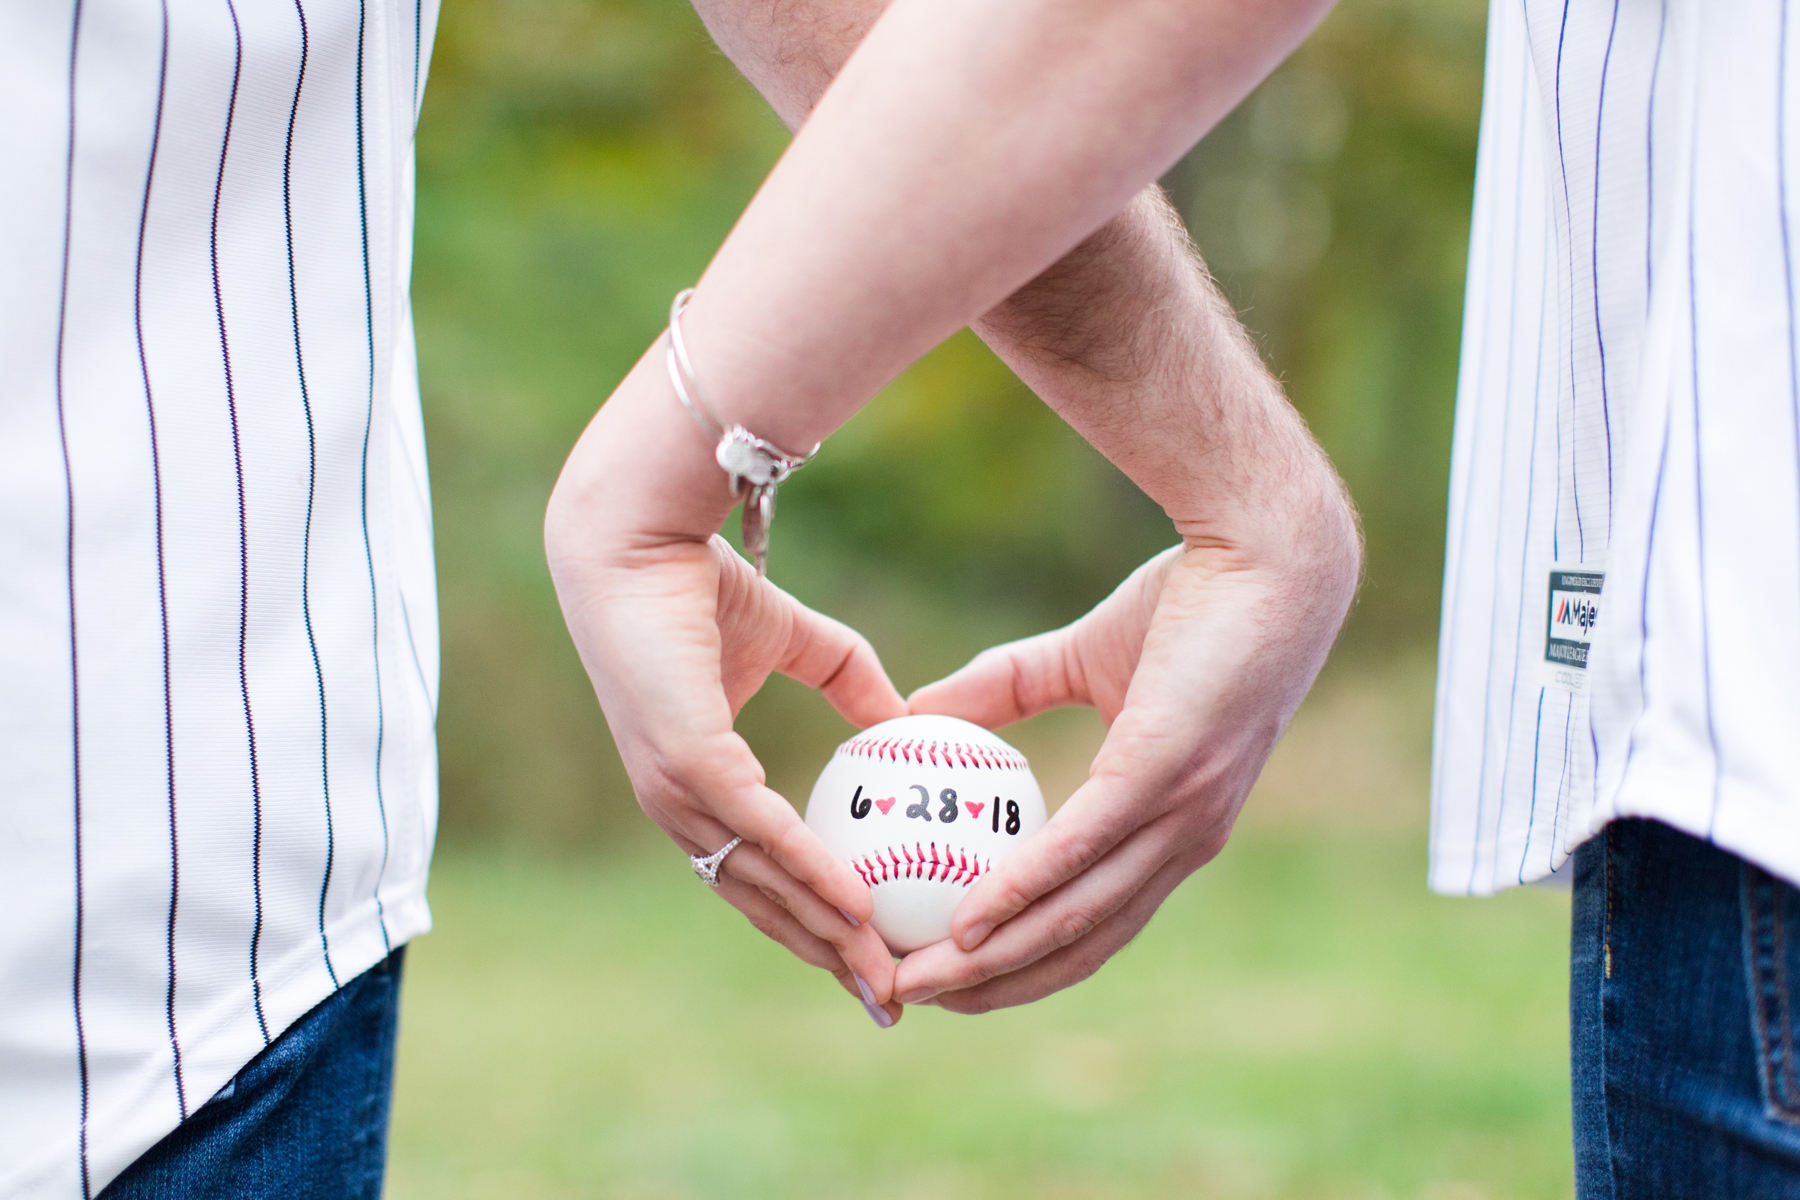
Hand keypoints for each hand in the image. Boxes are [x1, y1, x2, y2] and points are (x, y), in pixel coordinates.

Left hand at [548, 426, 908, 1022]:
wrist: (644, 537)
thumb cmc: (704, 585)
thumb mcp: (797, 640)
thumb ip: (847, 682)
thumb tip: (905, 719)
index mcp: (697, 789)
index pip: (756, 877)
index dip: (811, 924)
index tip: (869, 957)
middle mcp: (681, 807)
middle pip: (761, 904)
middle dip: (825, 958)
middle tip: (889, 999)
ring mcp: (680, 793)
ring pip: (763, 885)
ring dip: (827, 936)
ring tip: (885, 976)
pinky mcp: (689, 764)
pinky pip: (762, 834)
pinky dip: (813, 873)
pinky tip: (859, 908)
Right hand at [892, 532, 1352, 1012]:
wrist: (1264, 553)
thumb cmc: (1187, 599)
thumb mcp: (1081, 654)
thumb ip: (1006, 689)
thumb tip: (919, 711)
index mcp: (1172, 826)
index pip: (1096, 924)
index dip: (1025, 964)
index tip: (950, 973)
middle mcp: (1182, 840)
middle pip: (1079, 946)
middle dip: (996, 987)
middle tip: (912, 997)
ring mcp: (1178, 816)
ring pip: (1076, 917)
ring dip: (994, 962)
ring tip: (922, 979)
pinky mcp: (1163, 776)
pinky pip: (1079, 849)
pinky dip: (1020, 892)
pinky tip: (968, 920)